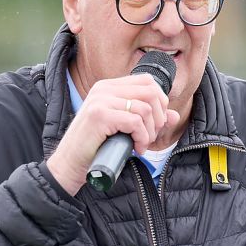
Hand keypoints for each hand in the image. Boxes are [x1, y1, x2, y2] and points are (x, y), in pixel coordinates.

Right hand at [47, 73, 180, 194]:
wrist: (70, 164)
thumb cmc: (97, 147)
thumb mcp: (125, 129)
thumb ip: (148, 120)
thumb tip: (174, 115)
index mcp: (109, 87)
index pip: (147, 81)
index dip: (160, 102)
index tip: (154, 124)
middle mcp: (104, 88)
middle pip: (151, 92)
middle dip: (158, 117)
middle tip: (150, 136)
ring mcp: (100, 100)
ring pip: (145, 108)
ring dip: (150, 132)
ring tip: (141, 145)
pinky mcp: (99, 115)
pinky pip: (135, 121)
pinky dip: (142, 138)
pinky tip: (136, 148)